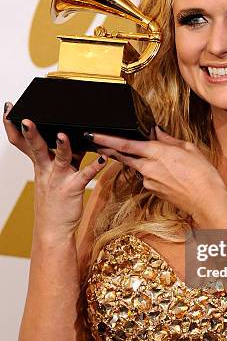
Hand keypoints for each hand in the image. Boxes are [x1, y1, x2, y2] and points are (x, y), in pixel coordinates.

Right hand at [3, 102, 107, 238]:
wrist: (53, 230)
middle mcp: (47, 169)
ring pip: (60, 159)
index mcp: (41, 164)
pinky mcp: (73, 189)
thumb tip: (73, 135)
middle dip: (31, 133)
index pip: (23, 143)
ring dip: (63, 146)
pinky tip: (103, 160)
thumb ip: (64, 155)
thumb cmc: (56, 202)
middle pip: (37, 147)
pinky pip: (84, 176)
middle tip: (26, 119)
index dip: (14, 127)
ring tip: (63, 135)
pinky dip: (94, 167)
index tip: (9, 110)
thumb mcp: (55, 175)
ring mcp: (59, 179)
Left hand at [90, 126, 226, 220]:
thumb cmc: (203, 174)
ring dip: (138, 160)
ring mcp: (149, 181)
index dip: (107, 139)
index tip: (93, 134)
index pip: (126, 144)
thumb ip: (169, 140)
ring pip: (137, 166)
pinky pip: (147, 177)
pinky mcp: (153, 191)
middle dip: (109, 149)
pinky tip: (166, 172)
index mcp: (157, 153)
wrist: (207, 201)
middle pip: (124, 156)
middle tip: (96, 142)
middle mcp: (149, 168)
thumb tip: (157, 132)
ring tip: (157, 158)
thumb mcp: (189, 149)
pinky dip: (151, 171)